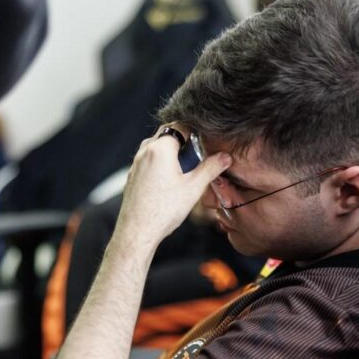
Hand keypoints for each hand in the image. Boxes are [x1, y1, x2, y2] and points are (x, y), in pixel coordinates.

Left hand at [114, 124, 230, 247]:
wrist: (137, 232)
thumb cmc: (163, 210)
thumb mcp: (194, 188)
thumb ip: (211, 168)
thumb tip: (225, 157)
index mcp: (160, 148)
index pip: (180, 125)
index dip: (196, 131)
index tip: (206, 141)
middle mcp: (145, 151)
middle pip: (167, 134)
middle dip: (183, 142)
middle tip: (197, 156)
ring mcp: (136, 163)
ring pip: (157, 147)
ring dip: (171, 153)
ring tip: (185, 170)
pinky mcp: (133, 175)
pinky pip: (149, 160)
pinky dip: (160, 163)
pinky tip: (170, 182)